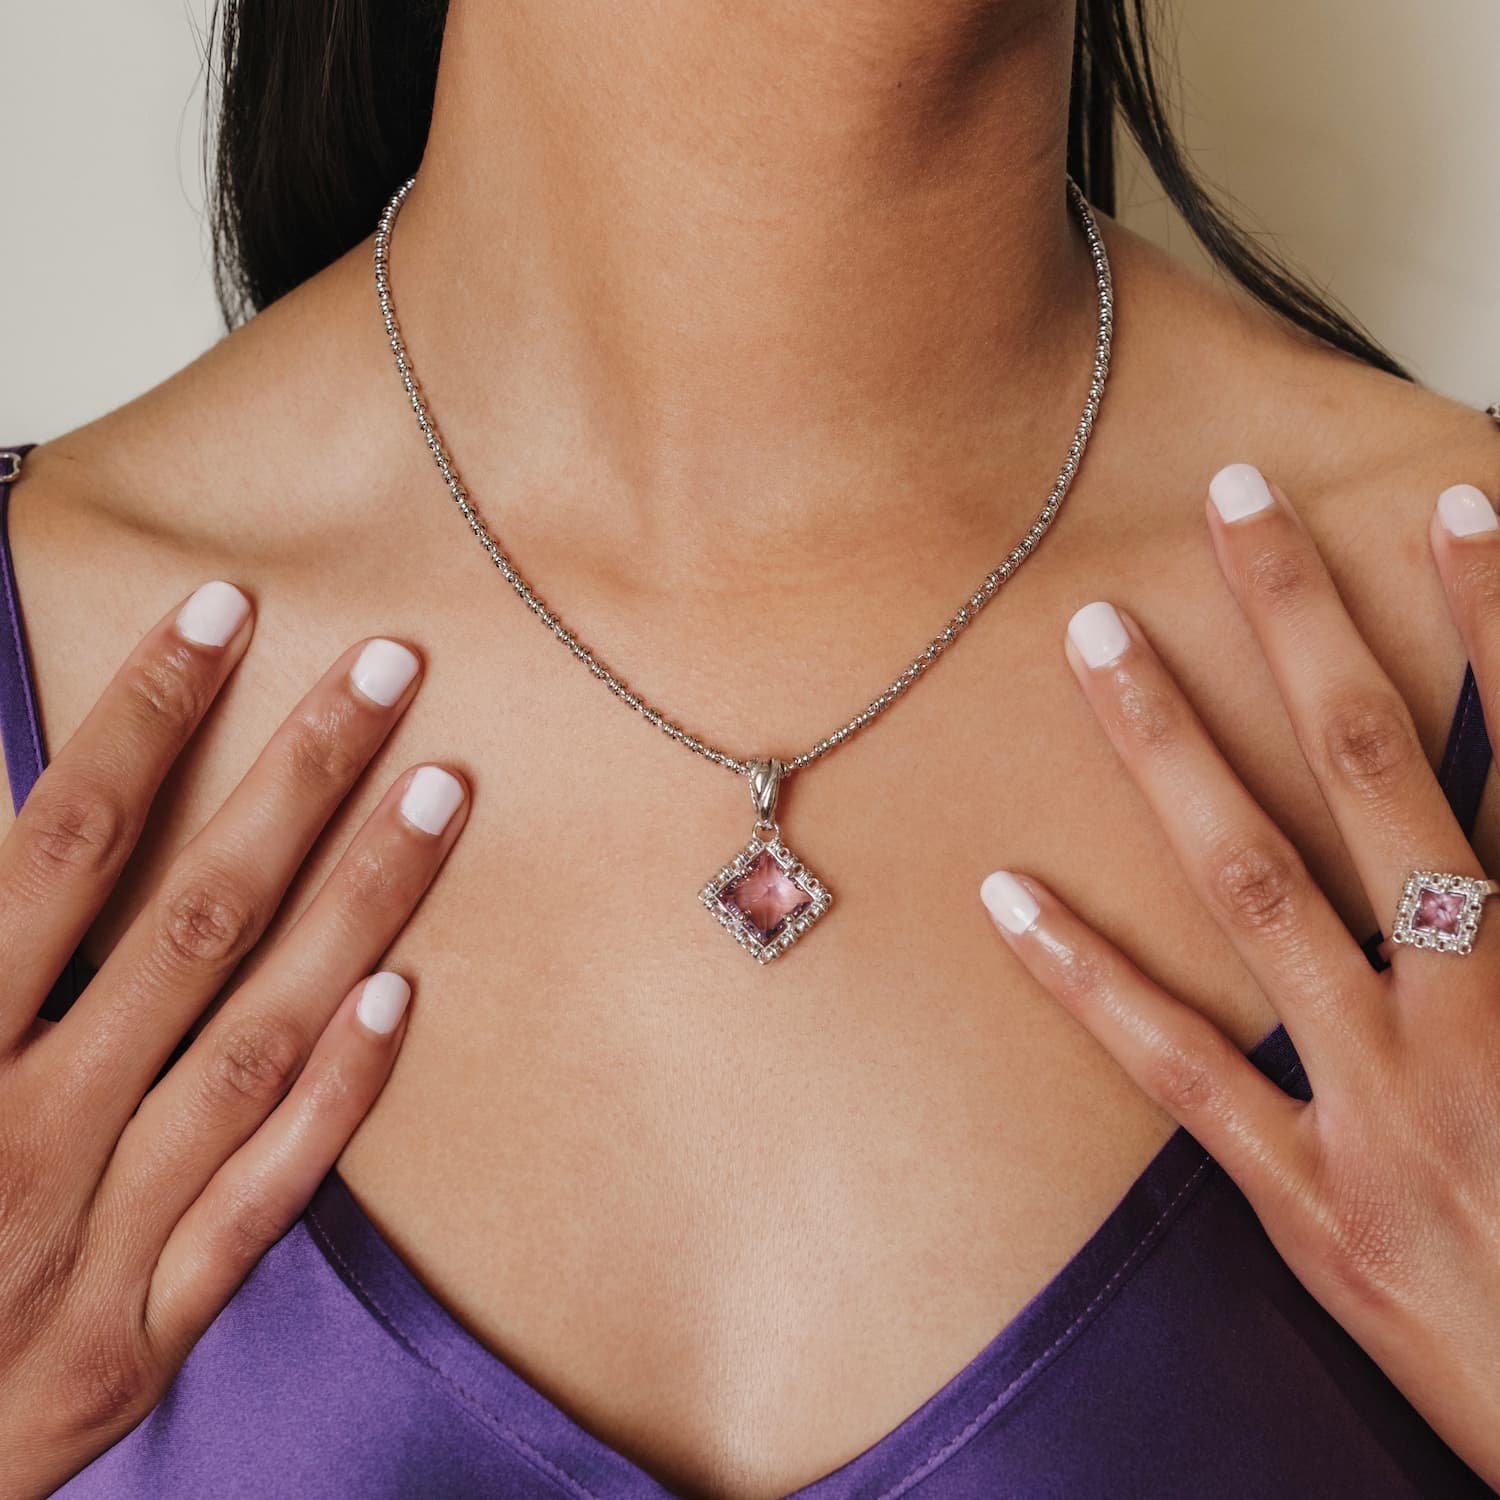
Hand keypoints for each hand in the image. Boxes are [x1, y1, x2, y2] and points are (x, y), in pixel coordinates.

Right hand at [0, 583, 467, 1498]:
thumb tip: (30, 826)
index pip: (60, 843)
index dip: (145, 717)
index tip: (225, 616)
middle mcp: (20, 1133)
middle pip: (189, 917)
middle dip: (296, 779)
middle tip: (390, 670)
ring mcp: (91, 1238)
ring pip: (255, 1040)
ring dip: (356, 907)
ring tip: (439, 793)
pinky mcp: (136, 1334)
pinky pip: (258, 1201)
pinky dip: (333, 1101)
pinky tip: (403, 997)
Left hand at [979, 465, 1499, 1485]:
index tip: (1463, 505)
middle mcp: (1473, 1015)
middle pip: (1374, 775)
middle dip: (1306, 626)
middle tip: (1233, 503)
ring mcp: (1378, 1104)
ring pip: (1256, 884)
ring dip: (1172, 748)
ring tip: (1096, 637)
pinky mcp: (1305, 1198)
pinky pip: (1177, 1070)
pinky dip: (1087, 979)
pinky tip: (1004, 894)